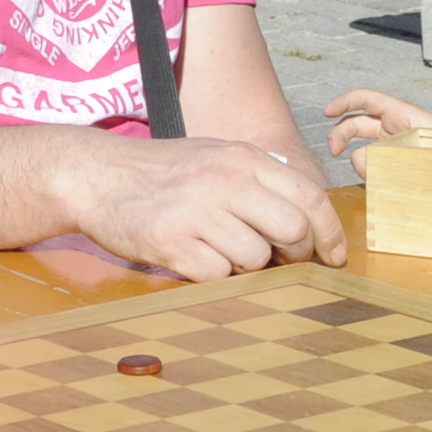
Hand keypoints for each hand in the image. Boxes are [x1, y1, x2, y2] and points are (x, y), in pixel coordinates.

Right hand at [67, 135, 345, 279]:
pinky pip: (218, 276)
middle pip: (293, 231)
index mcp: (243, 157)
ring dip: (247, 266)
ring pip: (256, 260)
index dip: (331, 233)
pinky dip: (214, 276)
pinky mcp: (170, 243)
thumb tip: (309, 216)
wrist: (97, 174)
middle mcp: (224, 181)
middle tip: (277, 258)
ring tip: (221, 249)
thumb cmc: (164, 170)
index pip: (310, 196)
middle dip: (294, 255)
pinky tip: (194, 256)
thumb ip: (261, 178)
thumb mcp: (217, 155)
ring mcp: (197, 212)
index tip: (334, 257)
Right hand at [322, 88, 431, 179]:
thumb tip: (356, 161)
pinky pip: (378, 165)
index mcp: (403, 114)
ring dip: (355, 157)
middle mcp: (397, 128)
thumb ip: (389, 156)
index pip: (366, 100)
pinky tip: (372, 182)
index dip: (344, 102)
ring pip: (365, 147)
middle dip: (340, 134)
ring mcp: (398, 146)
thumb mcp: (426, 149)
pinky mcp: (401, 163)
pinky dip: (370, 171)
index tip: (326, 113)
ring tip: (357, 171)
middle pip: (358, 124)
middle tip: (333, 152)